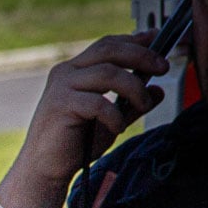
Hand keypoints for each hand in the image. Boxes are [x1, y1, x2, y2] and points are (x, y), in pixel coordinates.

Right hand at [0, 31, 168, 207]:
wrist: (44, 169)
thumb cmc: (73, 145)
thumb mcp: (111, 120)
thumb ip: (131, 104)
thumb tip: (157, 90)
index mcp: (74, 72)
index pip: (107, 45)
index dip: (134, 40)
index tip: (157, 39)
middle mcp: (65, 73)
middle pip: (109, 50)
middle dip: (141, 55)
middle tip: (162, 68)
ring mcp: (61, 88)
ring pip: (108, 72)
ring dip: (134, 87)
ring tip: (142, 105)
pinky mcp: (61, 106)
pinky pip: (99, 102)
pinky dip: (115, 115)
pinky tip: (118, 128)